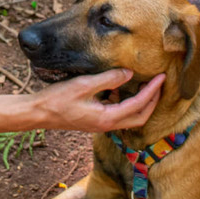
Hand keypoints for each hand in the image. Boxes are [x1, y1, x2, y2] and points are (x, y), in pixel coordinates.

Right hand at [32, 69, 163, 132]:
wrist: (38, 113)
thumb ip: (108, 79)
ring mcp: (101, 124)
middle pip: (140, 117)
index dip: (152, 91)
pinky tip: (119, 87)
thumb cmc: (57, 99)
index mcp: (107, 118)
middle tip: (159, 84)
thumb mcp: (84, 85)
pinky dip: (124, 102)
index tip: (162, 78)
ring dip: (140, 103)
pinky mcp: (95, 120)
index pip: (139, 105)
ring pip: (129, 117)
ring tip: (144, 84)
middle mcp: (107, 125)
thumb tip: (129, 73)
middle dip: (152, 101)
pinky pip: (117, 113)